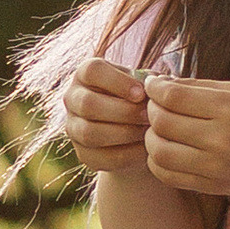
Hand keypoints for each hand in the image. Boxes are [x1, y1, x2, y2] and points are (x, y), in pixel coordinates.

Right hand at [62, 57, 152, 176]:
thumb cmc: (142, 99)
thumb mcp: (146, 84)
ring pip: (90, 132)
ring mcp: (73, 128)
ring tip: (147, 132)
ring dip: (124, 133)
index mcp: (85, 73)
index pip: (92, 71)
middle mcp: (73, 98)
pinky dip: (127, 154)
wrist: (137, 132)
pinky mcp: (83, 154)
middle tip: (148, 116)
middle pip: (88, 104)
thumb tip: (156, 85)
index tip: (141, 93)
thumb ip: (150, 82)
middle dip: (122, 111)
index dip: (117, 82)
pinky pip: (101, 156)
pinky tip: (145, 149)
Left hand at [145, 77, 229, 202]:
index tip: (153, 84)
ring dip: (151, 136)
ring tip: (161, 129)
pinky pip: (166, 175)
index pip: (173, 96)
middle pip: (161, 122)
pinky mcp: (210, 186)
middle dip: (151, 109)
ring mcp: (214, 167)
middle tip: (157, 105)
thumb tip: (160, 82)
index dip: (155, 88)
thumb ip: (199, 86)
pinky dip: (157, 160)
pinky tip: (167, 149)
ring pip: (158, 151)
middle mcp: (220, 139)